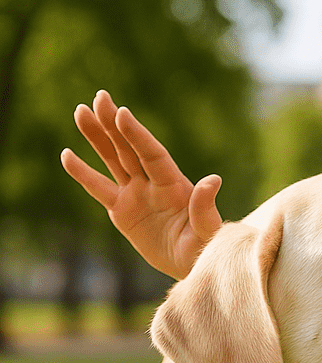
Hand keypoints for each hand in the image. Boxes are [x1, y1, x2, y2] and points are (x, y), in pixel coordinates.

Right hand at [60, 90, 222, 279]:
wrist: (191, 265)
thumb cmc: (205, 248)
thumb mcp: (208, 231)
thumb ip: (205, 207)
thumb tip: (213, 180)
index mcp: (174, 185)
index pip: (152, 155)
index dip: (137, 135)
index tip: (122, 113)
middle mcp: (152, 184)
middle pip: (129, 148)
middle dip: (114, 124)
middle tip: (100, 97)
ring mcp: (135, 194)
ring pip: (112, 160)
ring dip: (97, 137)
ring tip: (81, 111)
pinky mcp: (121, 210)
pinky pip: (99, 188)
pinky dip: (82, 173)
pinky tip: (67, 155)